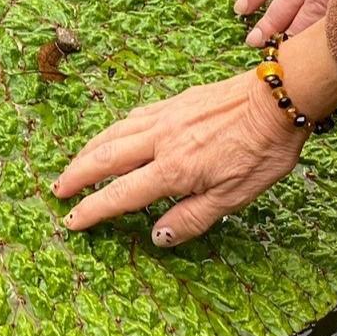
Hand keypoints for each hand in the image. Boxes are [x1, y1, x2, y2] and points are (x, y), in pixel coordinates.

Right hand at [52, 73, 306, 244]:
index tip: (72, 220)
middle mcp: (160, 142)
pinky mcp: (174, 103)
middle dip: (77, 176)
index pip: (121, 195)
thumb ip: (192, 219)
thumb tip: (156, 236)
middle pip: (104, 159)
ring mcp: (165, 118)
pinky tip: (112, 135)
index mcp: (173, 170)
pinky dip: (114, 130)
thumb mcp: (234, 198)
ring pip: (113, 134)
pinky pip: (133, 117)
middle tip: (58, 190)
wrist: (278, 98)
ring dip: (88, 151)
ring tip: (74, 165)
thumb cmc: (262, 151)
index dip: (92, 210)